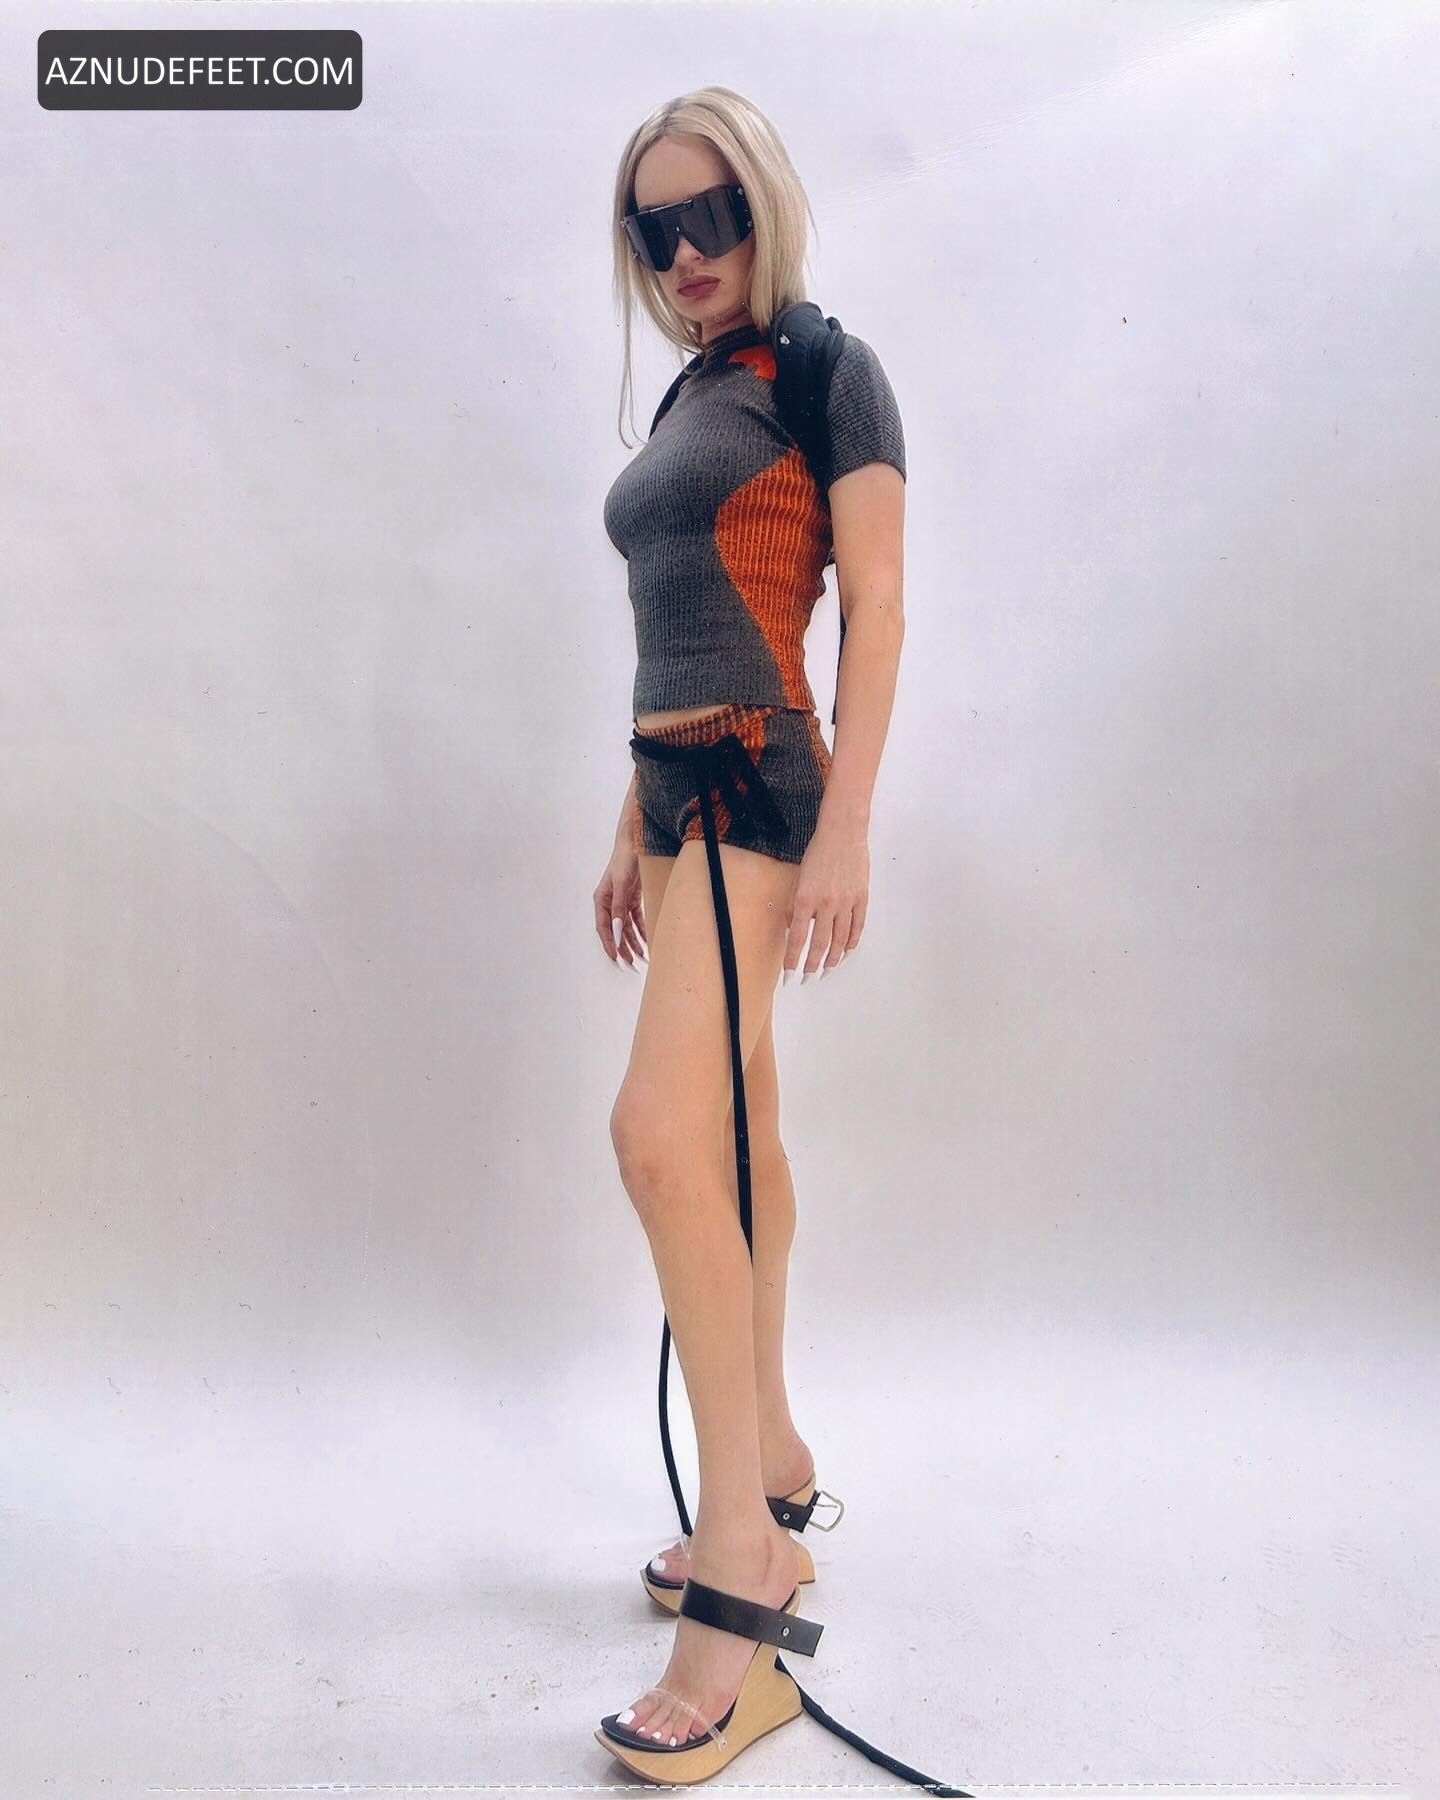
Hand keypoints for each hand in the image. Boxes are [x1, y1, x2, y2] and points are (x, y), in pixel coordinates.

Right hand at [594, 841, 648, 969]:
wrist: (636, 842)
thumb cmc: (624, 859)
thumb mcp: (620, 884)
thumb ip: (618, 907)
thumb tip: (617, 929)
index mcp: (601, 900)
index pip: (604, 927)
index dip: (609, 943)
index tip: (616, 957)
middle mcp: (610, 902)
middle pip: (615, 930)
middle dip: (622, 947)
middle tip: (630, 963)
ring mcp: (621, 901)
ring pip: (626, 927)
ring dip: (632, 942)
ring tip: (641, 957)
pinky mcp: (632, 899)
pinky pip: (636, 919)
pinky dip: (641, 930)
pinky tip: (646, 940)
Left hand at [784, 818, 867, 980]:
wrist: (842, 833)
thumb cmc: (818, 852)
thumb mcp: (798, 878)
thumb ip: (796, 906)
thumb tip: (796, 929)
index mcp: (806, 899)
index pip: (798, 938)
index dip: (793, 960)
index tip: (789, 975)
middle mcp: (826, 904)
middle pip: (819, 944)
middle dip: (812, 966)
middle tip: (808, 979)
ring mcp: (846, 902)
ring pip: (840, 939)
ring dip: (832, 958)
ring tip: (827, 971)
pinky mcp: (861, 898)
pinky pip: (857, 926)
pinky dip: (852, 942)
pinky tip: (846, 952)